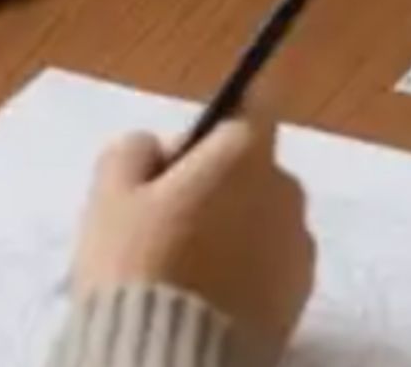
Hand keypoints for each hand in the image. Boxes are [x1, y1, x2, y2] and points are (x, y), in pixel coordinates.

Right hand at [74, 108, 314, 350]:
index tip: (184, 155)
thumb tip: (162, 149)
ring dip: (230, 236)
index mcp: (245, 154)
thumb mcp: (111, 198)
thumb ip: (134, 152)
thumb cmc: (139, 270)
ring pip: (261, 223)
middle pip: (250, 170)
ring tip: (181, 279)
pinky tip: (204, 307)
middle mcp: (285, 192)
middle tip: (162, 230)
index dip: (217, 122)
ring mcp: (299, 250)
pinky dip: (244, 278)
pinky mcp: (299, 303)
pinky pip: (269, 271)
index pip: (253, 103)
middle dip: (213, 188)